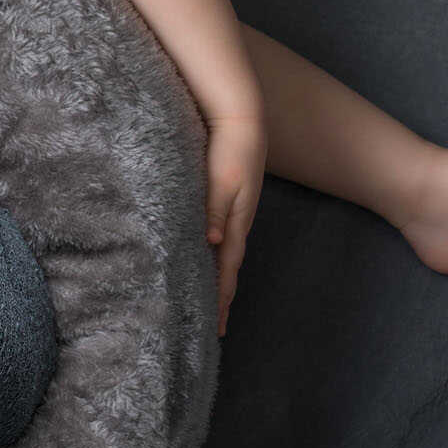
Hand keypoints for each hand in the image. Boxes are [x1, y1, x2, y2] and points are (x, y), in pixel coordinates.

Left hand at [204, 115, 265, 337]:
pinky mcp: (227, 202)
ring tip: (212, 302)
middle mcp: (235, 223)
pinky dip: (215, 257)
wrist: (241, 120)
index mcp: (235, 222)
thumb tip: (210, 241)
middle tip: (215, 327)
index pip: (226, 270)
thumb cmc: (230, 150)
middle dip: (221, 299)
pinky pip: (221, 238)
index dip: (221, 299)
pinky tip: (207, 259)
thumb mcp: (222, 180)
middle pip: (227, 269)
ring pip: (224, 256)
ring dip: (218, 279)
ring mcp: (233, 214)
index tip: (217, 327)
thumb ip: (215, 210)